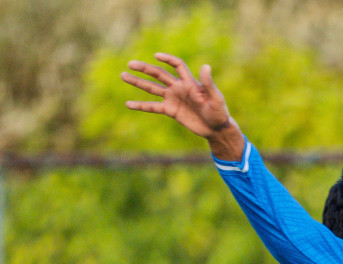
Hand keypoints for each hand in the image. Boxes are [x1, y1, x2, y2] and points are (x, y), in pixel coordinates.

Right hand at [121, 53, 244, 159]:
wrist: (216, 129)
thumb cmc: (219, 112)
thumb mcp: (216, 98)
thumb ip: (208, 84)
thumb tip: (206, 66)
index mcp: (190, 82)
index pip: (177, 65)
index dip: (168, 59)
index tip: (156, 55)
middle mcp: (178, 88)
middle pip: (159, 74)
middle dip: (145, 69)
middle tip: (130, 64)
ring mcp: (173, 99)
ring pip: (152, 88)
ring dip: (138, 82)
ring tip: (123, 75)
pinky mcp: (170, 111)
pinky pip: (153, 107)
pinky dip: (141, 105)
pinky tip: (128, 103)